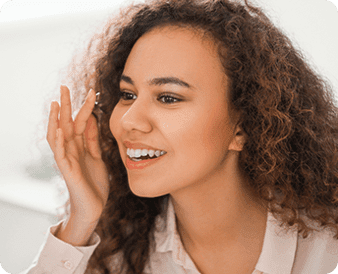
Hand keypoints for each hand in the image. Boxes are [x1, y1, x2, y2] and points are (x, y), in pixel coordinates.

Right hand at [47, 85, 108, 223]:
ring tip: (56, 103)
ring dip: (56, 119)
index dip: (85, 107)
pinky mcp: (67, 171)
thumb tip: (93, 119)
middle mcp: (71, 150)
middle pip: (66, 123)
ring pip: (58, 135)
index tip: (92, 91)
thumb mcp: (96, 156)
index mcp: (80, 146)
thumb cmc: (94, 183)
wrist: (93, 207)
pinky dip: (59, 140)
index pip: (81, 122)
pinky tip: (60, 128)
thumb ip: (93, 140)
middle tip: (64, 86)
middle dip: (66, 105)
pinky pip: (60, 153)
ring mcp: (67, 159)